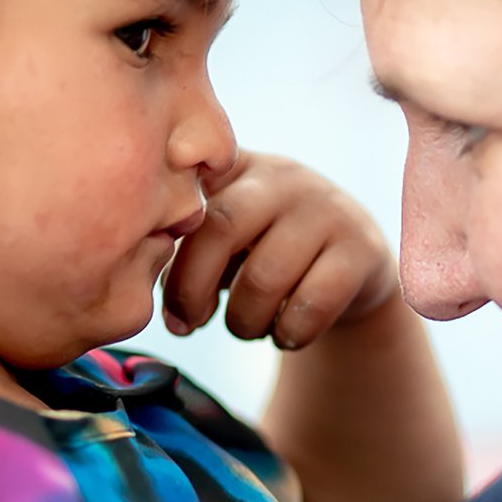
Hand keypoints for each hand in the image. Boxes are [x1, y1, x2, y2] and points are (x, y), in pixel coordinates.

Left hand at [161, 152, 397, 349]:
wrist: (352, 269)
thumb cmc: (265, 256)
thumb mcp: (226, 239)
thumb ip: (185, 249)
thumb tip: (140, 290)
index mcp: (237, 166)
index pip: (187, 199)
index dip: (168, 259)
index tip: (169, 307)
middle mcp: (283, 177)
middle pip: (222, 228)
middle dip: (192, 289)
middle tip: (186, 326)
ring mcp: (327, 209)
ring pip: (266, 276)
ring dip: (243, 322)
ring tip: (244, 328)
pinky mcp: (361, 249)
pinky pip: (313, 302)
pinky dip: (288, 333)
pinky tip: (285, 334)